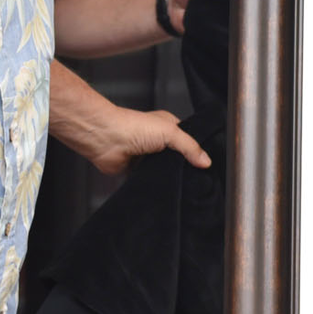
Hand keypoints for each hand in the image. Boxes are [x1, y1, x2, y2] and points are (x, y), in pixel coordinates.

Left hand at [69, 104, 211, 175]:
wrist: (106, 139)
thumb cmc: (132, 126)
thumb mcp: (170, 132)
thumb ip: (190, 147)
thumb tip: (206, 161)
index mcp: (168, 127)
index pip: (189, 141)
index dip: (197, 152)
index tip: (206, 164)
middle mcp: (158, 141)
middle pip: (178, 158)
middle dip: (184, 167)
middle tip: (196, 178)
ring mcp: (147, 157)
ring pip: (165, 171)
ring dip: (168, 176)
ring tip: (179, 183)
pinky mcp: (137, 171)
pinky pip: (150, 181)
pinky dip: (155, 185)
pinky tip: (161, 187)